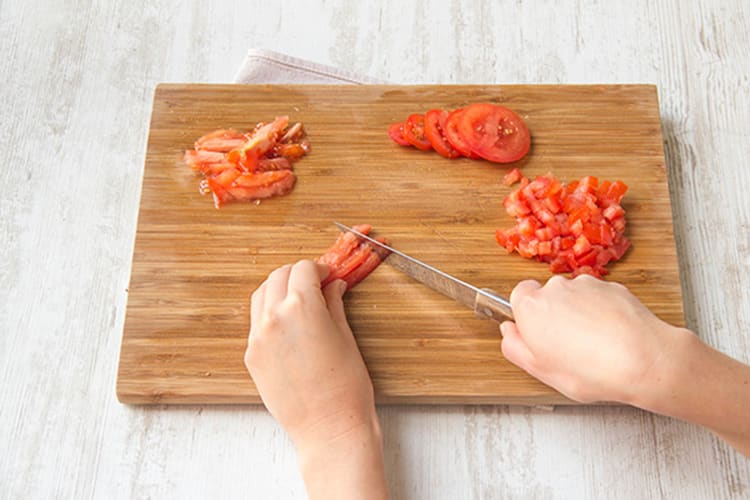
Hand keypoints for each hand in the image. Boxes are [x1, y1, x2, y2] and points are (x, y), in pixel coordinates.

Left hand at [245, 260, 388, 498]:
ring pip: (262, 295)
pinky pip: (256, 321)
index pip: (303, 269)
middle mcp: (274, 318)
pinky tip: (288, 324)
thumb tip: (333, 286)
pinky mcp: (252, 356)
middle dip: (298, 275)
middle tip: (316, 284)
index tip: (328, 275)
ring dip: (279, 290)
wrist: (329, 429)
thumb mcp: (346, 337)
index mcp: (301, 307)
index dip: (319, 268)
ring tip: (299, 302)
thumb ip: (333, 304)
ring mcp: (258, 338)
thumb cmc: (346, 388)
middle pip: (279, 276)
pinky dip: (270, 313)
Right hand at [500, 275, 685, 403]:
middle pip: (547, 296)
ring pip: (574, 297)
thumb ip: (515, 347)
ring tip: (593, 345)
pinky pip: (599, 299)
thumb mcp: (540, 370)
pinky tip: (611, 337)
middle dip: (554, 316)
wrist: (643, 360)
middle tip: (566, 347)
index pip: (518, 296)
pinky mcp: (613, 287)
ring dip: (578, 314)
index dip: (527, 316)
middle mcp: (557, 288)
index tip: (536, 334)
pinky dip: (601, 313)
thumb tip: (509, 333)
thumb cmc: (591, 370)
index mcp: (532, 306)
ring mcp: (587, 285)